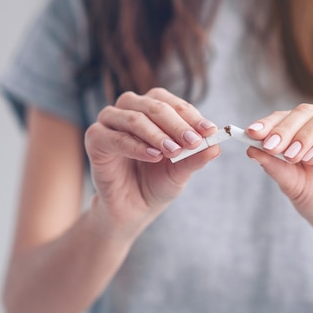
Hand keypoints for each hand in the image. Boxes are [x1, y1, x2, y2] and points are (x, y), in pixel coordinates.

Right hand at [84, 88, 218, 227]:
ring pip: (134, 118)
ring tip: (173, 151)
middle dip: (177, 124)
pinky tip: (153, 156)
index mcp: (152, 109)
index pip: (172, 104)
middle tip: (193, 141)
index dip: (192, 116)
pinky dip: (136, 146)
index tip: (210, 131)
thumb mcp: (181, 171)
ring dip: (156, 134)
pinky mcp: (95, 140)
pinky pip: (114, 137)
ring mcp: (110, 123)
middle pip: (154, 106)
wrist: (133, 209)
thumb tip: (217, 146)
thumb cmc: (157, 183)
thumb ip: (195, 157)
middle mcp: (130, 110)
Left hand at [245, 104, 312, 253]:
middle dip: (286, 127)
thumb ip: (275, 166)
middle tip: (270, 145)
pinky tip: (312, 158)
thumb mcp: (292, 185)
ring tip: (292, 156)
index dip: (271, 122)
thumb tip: (250, 148)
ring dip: (306, 134)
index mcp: (311, 134)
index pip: (289, 117)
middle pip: (307, 111)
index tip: (251, 133)